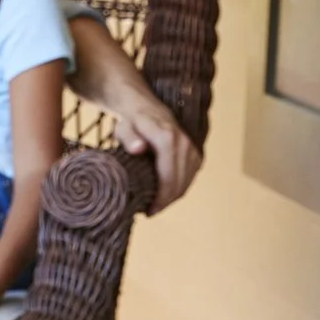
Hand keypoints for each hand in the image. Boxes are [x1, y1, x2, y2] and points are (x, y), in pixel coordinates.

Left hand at [112, 94, 200, 209]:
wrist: (146, 107)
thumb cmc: (131, 122)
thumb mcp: (123, 128)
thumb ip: (129, 138)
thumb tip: (139, 149)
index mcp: (168, 139)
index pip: (169, 178)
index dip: (161, 199)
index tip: (149, 212)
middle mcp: (184, 144)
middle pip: (179, 183)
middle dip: (166, 202)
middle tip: (150, 212)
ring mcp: (192, 149)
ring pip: (186, 182)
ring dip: (173, 197)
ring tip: (155, 205)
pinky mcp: (195, 153)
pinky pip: (190, 177)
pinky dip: (179, 188)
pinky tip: (166, 195)